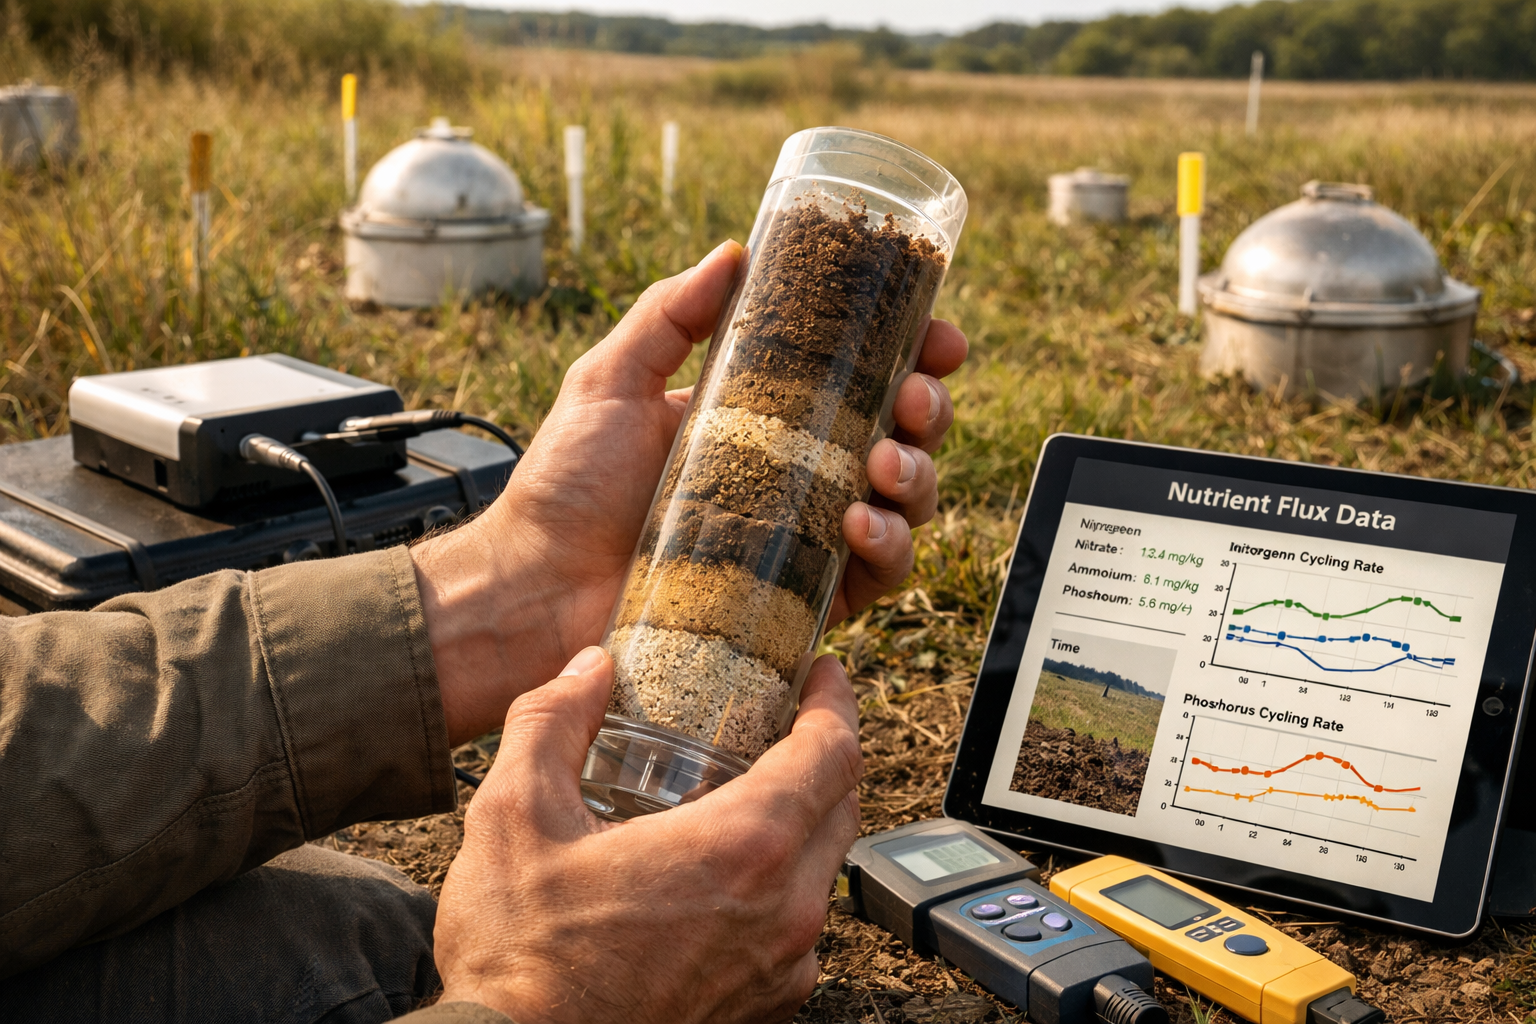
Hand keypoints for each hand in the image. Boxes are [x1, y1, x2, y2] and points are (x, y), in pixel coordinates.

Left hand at [411, 241, 966, 742]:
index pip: (862, 380)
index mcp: (766, 419)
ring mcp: (804, 542)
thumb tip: (732, 252)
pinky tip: (859, 522)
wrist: (535, 586)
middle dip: (929, 411)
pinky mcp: (800, 603)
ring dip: (919, 477)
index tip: (937, 335)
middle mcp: (797, 478)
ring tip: (883, 463)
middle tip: (914, 398)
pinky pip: (877, 578)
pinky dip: (888, 549)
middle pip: (902, 437)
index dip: (914, 356)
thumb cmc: (565, 486)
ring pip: (905, 505)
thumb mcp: (610, 379)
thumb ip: (667, 315)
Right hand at [433, 648, 861, 1023]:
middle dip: (823, 754)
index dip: (834, 701)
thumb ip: (553, 723)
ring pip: (823, 870)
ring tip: (746, 795)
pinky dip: (779, 887)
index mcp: (742, 849)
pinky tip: (723, 878)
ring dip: (801, 824)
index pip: (834, 752)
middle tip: (785, 721)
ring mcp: (781, 968)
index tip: (822, 674)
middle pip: (841, 807)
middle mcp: (784, 911)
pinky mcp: (766, 1008)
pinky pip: (798, 928)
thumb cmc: (521, 957)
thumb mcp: (515, 815)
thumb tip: (587, 670)